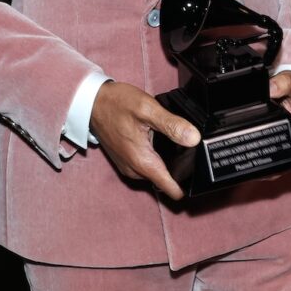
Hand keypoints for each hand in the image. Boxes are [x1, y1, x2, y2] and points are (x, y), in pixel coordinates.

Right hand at [89, 80, 198, 200]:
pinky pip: (147, 165)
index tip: (199, 172)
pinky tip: (157, 139)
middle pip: (167, 180)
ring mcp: (129, 167)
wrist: (91, 102)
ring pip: (157, 172)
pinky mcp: (126, 161)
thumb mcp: (147, 109)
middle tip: (187, 146)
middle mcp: (135, 170)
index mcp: (142, 162)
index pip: (171, 189)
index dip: (188, 183)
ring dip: (166, 160)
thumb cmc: (116, 104)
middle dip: (179, 167)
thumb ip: (172, 124)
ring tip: (173, 140)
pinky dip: (155, 155)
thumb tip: (194, 138)